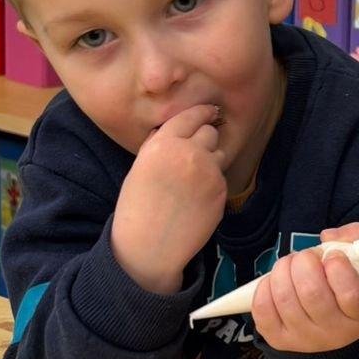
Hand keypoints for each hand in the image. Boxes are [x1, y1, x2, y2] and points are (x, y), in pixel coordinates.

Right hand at [111, 104, 227, 294]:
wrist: (150, 246)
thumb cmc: (137, 207)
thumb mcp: (140, 167)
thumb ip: (158, 145)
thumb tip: (175, 129)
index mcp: (163, 143)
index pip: (191, 116)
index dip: (201, 113)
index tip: (208, 112)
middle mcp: (189, 153)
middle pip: (210, 132)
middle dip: (204, 140)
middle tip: (194, 154)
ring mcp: (208, 172)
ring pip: (220, 154)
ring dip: (210, 161)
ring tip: (192, 181)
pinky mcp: (221, 191)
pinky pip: (221, 177)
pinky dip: (213, 183)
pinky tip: (196, 198)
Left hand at [250, 223, 358, 355]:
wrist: (331, 323)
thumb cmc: (346, 285)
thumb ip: (354, 238)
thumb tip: (328, 237)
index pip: (350, 293)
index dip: (338, 266)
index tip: (333, 256)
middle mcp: (335, 332)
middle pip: (311, 292)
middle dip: (304, 262)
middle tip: (306, 257)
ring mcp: (305, 339)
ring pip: (284, 298)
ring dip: (283, 269)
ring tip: (290, 265)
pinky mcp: (280, 339)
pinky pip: (262, 308)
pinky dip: (265, 286)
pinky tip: (276, 281)